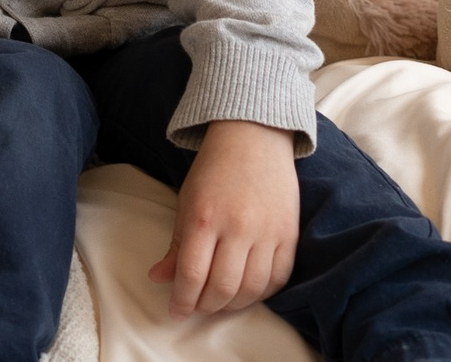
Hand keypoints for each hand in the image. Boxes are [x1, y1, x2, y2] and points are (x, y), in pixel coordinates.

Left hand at [149, 120, 299, 317]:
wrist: (253, 138)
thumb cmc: (213, 170)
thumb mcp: (186, 202)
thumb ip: (176, 245)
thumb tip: (159, 279)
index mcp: (205, 218)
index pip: (192, 275)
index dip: (183, 301)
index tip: (175, 312)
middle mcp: (238, 228)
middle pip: (223, 288)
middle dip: (206, 306)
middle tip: (196, 307)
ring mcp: (268, 232)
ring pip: (252, 289)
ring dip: (233, 304)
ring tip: (219, 302)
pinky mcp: (290, 235)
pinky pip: (279, 278)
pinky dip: (262, 293)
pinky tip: (247, 292)